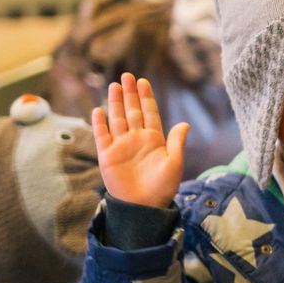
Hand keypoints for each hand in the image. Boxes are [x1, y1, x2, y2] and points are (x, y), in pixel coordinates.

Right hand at [92, 73, 188, 208]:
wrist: (144, 206)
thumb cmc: (163, 187)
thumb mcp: (174, 163)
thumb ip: (177, 142)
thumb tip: (185, 123)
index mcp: (154, 140)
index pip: (149, 113)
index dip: (146, 97)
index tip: (143, 81)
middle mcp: (137, 139)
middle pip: (132, 111)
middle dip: (130, 94)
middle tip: (127, 75)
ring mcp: (121, 146)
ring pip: (117, 119)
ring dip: (115, 103)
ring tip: (114, 86)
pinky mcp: (107, 155)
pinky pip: (102, 136)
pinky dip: (100, 123)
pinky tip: (98, 110)